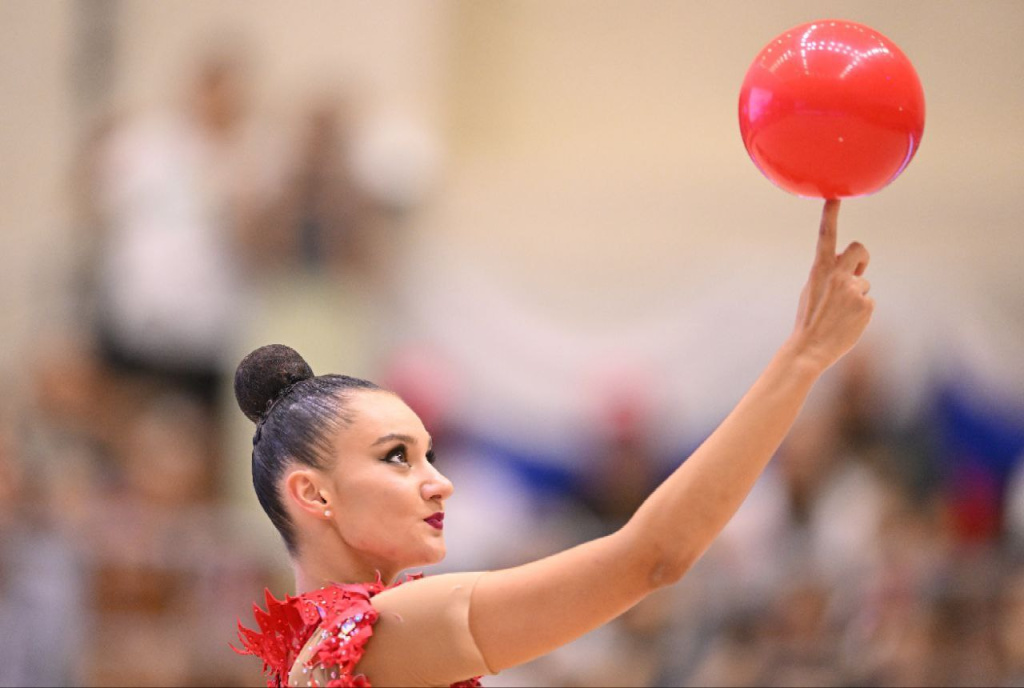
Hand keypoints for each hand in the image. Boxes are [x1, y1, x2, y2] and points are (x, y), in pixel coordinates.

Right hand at [790, 199, 874, 371]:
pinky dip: (861, 312)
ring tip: (840, 314)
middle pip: (860, 249)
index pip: (826, 236)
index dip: (830, 214)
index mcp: (819, 270)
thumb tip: (850, 268)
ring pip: (863, 283)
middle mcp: (838, 275)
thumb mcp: (811, 290)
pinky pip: (868, 302)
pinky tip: (848, 323)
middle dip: (861, 258)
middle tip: (855, 273)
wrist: (809, 348)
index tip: (834, 196)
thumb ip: (829, 274)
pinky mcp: (866, 305)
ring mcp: (854, 290)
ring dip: (856, 296)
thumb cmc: (809, 319)